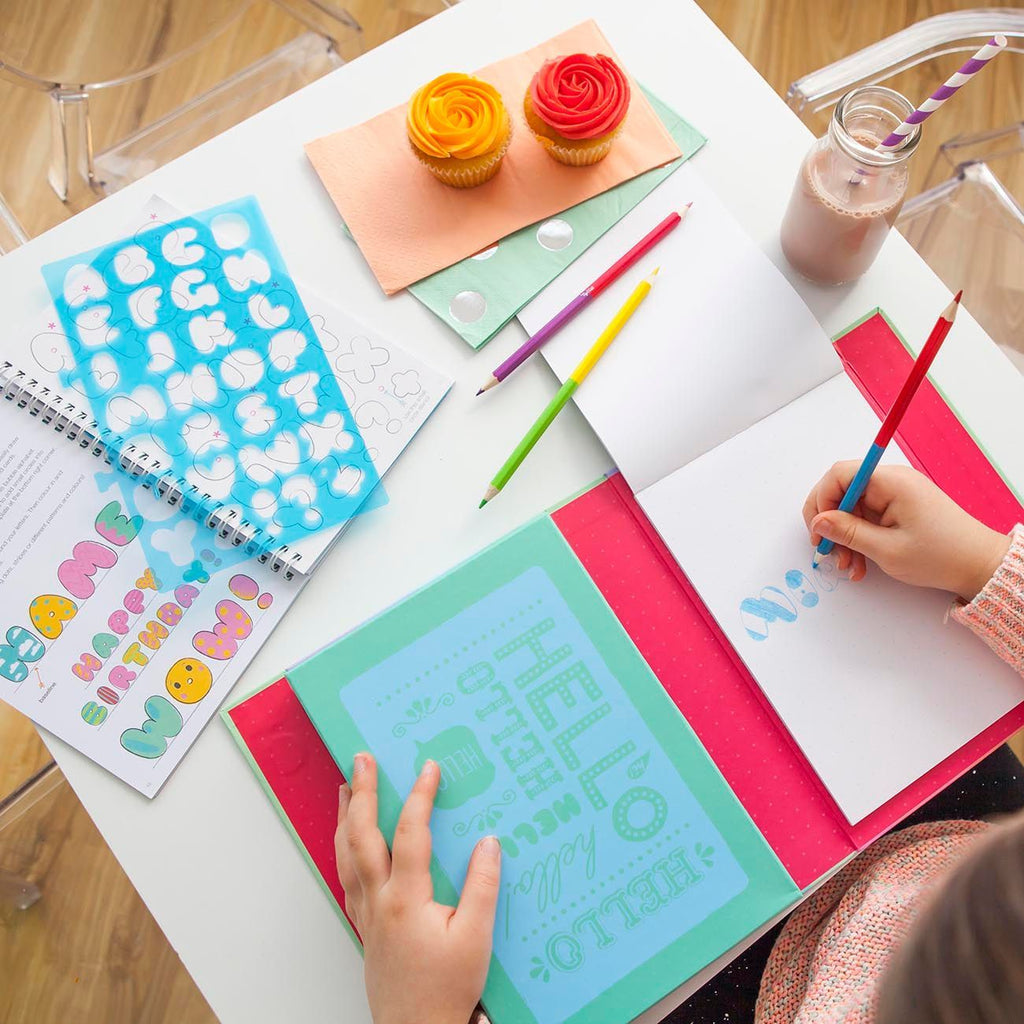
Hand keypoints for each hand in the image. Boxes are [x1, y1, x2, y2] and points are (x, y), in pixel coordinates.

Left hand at [336, 752, 500, 1023]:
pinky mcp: (364, 927)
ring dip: (344, 816)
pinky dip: (343, 849)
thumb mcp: (476, 938)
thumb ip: (482, 886)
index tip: (428, 767)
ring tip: (344, 788)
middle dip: (361, 792)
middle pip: (361, 835)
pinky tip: (347, 841)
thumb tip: (488, 842)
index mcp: (406, 899)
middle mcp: (378, 901)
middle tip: (362, 759)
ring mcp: (366, 913)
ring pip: (346, 855)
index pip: (410, 833)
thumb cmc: (447, 989)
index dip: (420, 796)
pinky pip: (346, 877)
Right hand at [803, 462, 1009, 599]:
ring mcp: (895, 494)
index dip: (821, 500)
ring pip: (852, 509)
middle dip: (831, 523)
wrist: (978, 565)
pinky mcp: (898, 507)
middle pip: (843, 492)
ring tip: (849, 565)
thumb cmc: (940, 556)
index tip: (818, 530)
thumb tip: (818, 522)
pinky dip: (859, 538)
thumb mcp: (887, 549)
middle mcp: (892, 481)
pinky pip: (866, 518)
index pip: (840, 475)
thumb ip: (847, 533)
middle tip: (829, 552)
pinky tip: (860, 562)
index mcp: (891, 482)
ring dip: (844, 537)